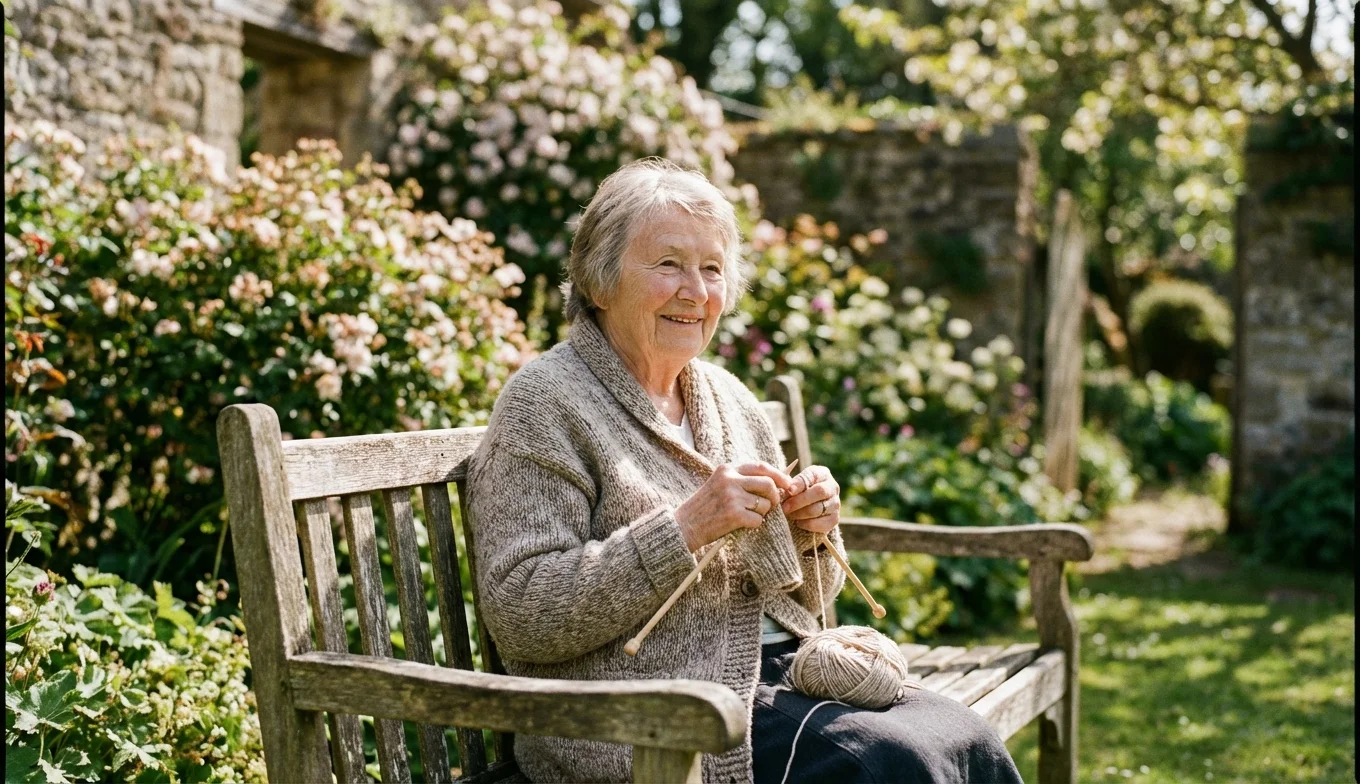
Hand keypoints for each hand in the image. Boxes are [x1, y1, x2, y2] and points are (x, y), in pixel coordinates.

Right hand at [674, 462, 793, 551]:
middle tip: (771, 506)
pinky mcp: (734, 514)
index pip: (761, 466)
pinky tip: (740, 525)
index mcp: (727, 469)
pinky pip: (758, 520)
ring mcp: (732, 496)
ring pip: (765, 504)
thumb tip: (775, 484)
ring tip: (747, 516)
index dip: (778, 475)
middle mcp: (730, 479)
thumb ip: (742, 481)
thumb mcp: (719, 485)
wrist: (684, 526)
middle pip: (768, 483)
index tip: (787, 484)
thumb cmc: (704, 508)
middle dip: (774, 496)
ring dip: (762, 513)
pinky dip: (754, 525)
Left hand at [780, 465, 839, 533]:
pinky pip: (822, 524)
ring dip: (801, 513)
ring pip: (819, 509)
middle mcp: (833, 487)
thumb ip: (791, 484)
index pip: (812, 476)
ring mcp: (836, 504)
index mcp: (822, 474)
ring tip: (789, 515)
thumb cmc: (799, 492)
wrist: (809, 507)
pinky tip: (798, 522)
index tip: (789, 490)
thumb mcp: (795, 483)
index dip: (800, 483)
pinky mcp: (835, 519)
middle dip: (799, 501)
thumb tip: (788, 488)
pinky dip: (808, 524)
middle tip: (785, 507)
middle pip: (819, 492)